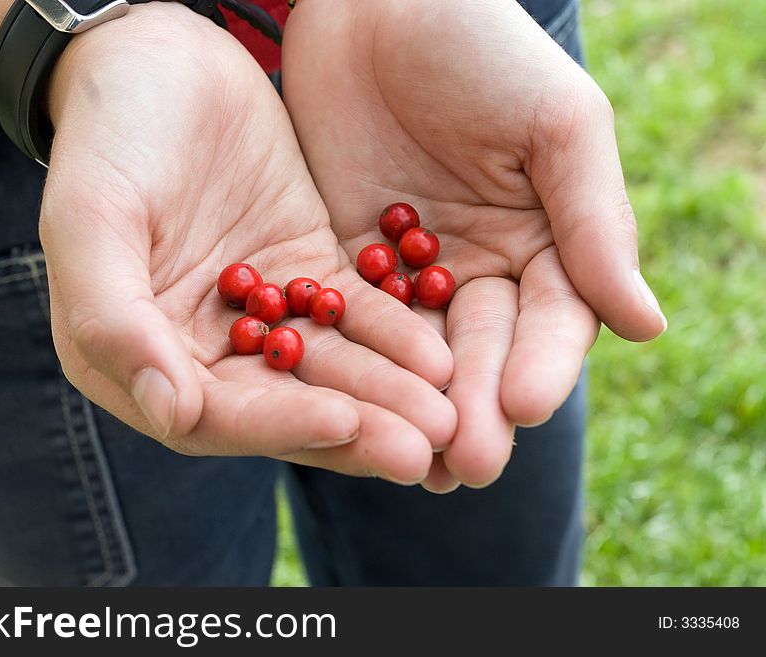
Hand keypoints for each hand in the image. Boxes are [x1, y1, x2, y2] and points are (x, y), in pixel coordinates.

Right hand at [40, 3, 456, 482]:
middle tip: (423, 450)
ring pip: (329, 368)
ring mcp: (260, 314)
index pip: (213, 415)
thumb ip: (115, 320)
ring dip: (387, 394)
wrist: (161, 59)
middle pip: (284, 406)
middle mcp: (201, 350)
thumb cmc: (109, 136)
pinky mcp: (306, 272)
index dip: (278, 425)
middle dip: (354, 428)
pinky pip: (354, 314)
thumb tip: (171, 415)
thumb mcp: (92, 219)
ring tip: (447, 417)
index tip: (342, 423)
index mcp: (136, 355)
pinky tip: (439, 357)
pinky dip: (394, 336)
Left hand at [283, 0, 666, 488]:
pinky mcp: (346, 261)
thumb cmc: (482, 48)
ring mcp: (411, 271)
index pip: (551, 320)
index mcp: (544, 242)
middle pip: (482, 351)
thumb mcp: (557, 125)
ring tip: (417, 463)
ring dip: (418, 407)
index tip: (525, 405)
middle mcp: (480, 267)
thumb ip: (596, 222)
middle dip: (476, 405)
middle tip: (470, 463)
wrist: (377, 3)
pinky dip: (354, 363)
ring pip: (418, 352)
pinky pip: (352, 321)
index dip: (542, 363)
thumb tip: (646, 327)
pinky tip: (352, 407)